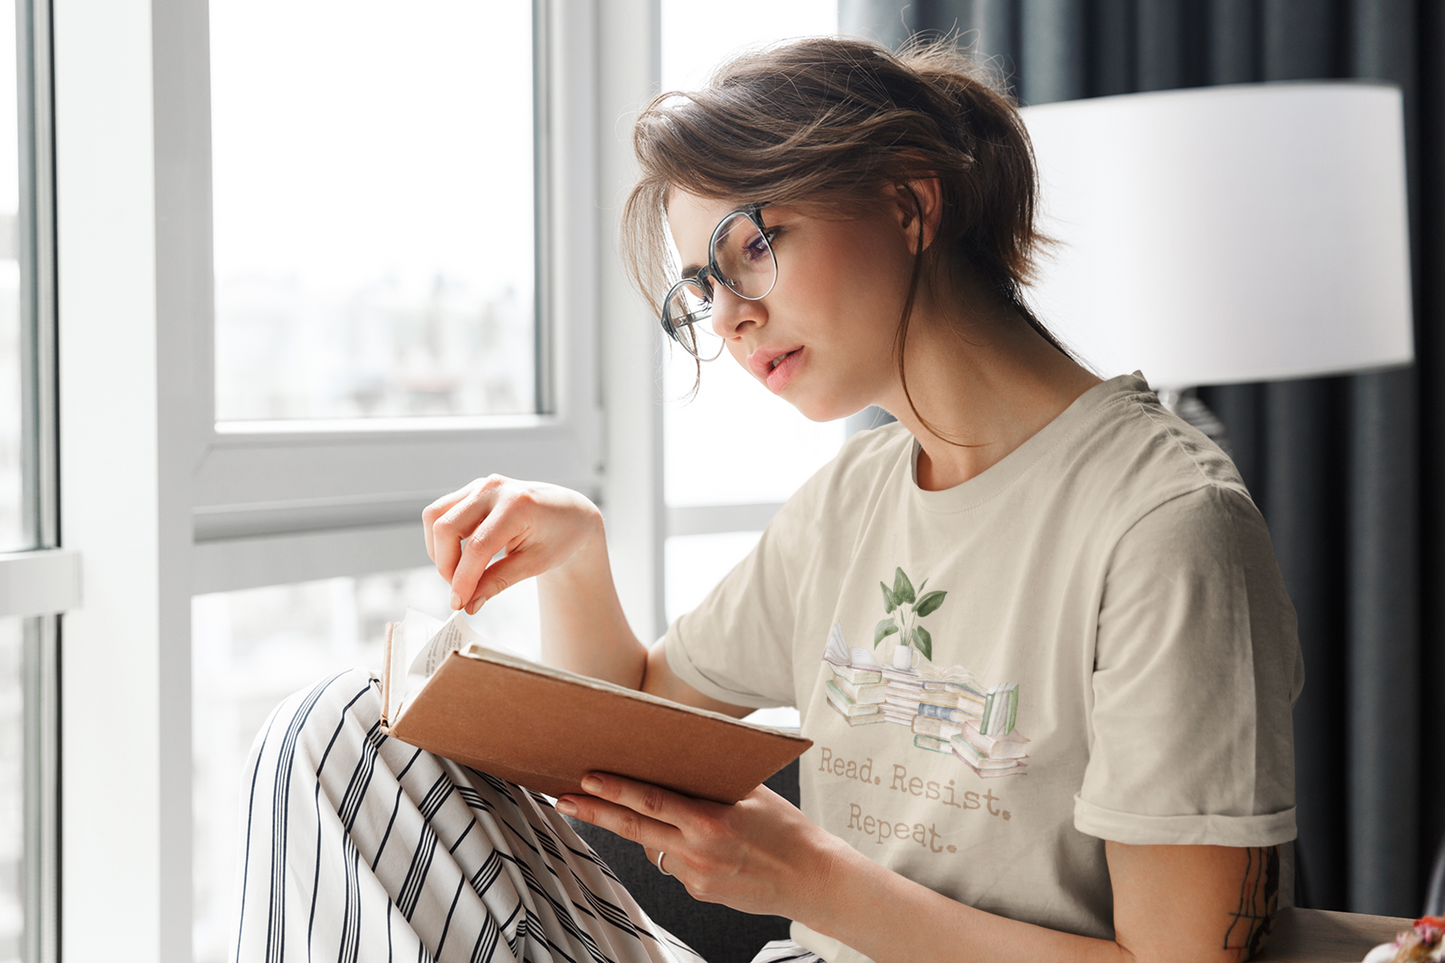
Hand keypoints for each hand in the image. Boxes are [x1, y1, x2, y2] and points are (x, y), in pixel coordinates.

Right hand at [423, 474, 603, 613]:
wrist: (570, 513)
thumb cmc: (559, 537)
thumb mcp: (535, 563)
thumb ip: (499, 581)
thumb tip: (468, 603)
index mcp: (517, 505)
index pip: (477, 546)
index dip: (463, 579)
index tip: (459, 603)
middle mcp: (494, 489)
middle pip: (446, 527)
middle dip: (445, 565)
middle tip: (460, 590)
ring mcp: (481, 485)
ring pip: (435, 515)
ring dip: (438, 549)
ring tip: (459, 572)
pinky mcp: (473, 489)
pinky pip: (441, 511)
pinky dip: (443, 537)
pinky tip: (462, 555)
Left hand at [555, 772, 844, 919]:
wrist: (813, 881)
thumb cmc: (787, 830)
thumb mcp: (755, 795)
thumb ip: (715, 782)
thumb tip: (682, 760)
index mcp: (711, 822)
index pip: (651, 802)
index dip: (615, 791)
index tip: (586, 779)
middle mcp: (698, 852)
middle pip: (634, 829)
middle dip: (595, 812)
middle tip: (564, 799)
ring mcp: (696, 877)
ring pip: (655, 847)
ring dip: (647, 830)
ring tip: (661, 816)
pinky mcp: (699, 893)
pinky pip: (675, 864)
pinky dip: (677, 849)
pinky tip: (703, 844)